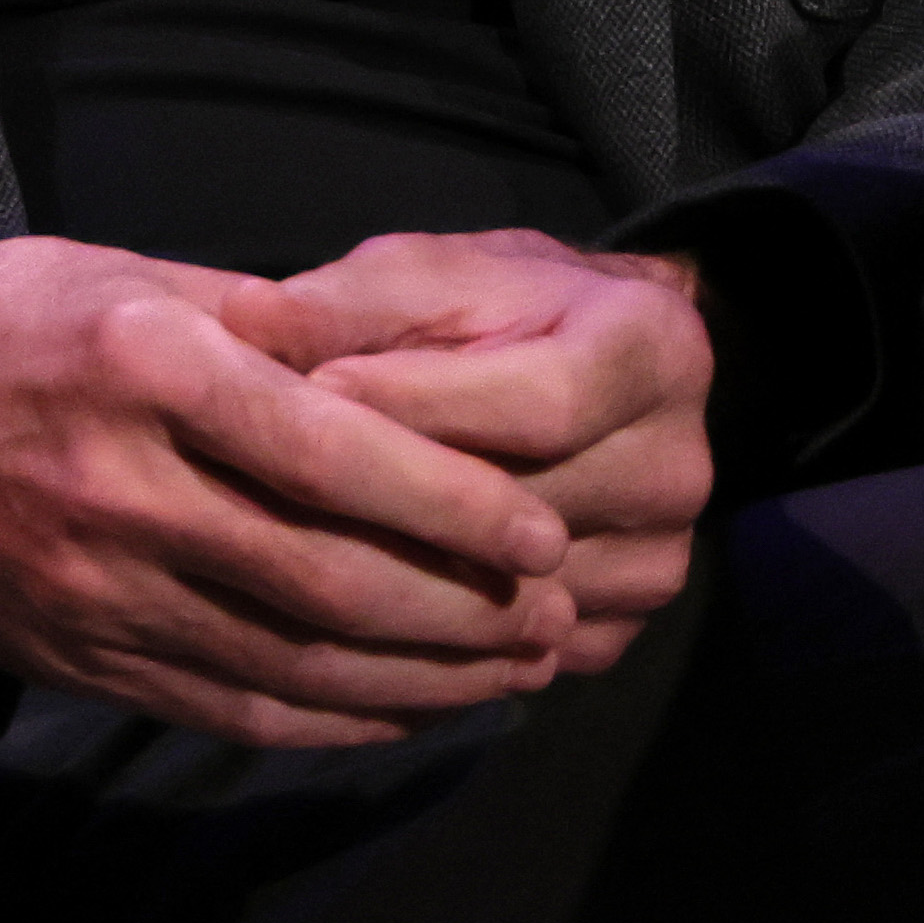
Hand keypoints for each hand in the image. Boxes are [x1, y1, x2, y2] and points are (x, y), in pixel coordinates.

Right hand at [0, 235, 583, 748]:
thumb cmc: (15, 323)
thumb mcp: (129, 275)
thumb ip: (266, 323)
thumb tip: (408, 360)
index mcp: (143, 365)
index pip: (326, 452)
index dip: (447, 501)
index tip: (539, 527)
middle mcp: (120, 486)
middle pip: (325, 575)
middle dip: (462, 606)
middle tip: (558, 608)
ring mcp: (97, 587)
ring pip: (292, 660)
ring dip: (424, 676)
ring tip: (516, 665)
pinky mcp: (84, 658)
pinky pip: (236, 708)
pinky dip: (338, 719)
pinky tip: (412, 704)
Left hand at [253, 231, 712, 680]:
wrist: (588, 367)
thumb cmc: (500, 305)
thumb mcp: (427, 274)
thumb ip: (346, 299)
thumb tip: (242, 318)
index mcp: (655, 351)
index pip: (536, 403)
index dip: (418, 405)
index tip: (306, 398)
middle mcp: (681, 467)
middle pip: (527, 508)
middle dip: (396, 498)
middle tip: (274, 489)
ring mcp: (661, 561)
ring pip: (515, 591)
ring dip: (404, 577)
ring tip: (293, 551)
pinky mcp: (625, 628)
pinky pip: (516, 648)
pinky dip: (432, 636)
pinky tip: (350, 611)